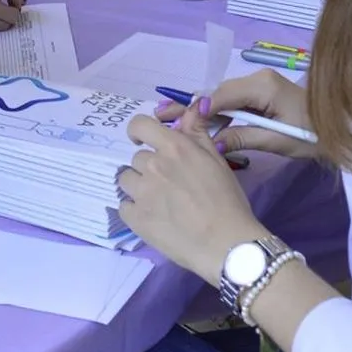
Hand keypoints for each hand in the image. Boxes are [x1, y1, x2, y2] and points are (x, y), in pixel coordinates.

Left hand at [118, 113, 264, 279]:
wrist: (226, 243)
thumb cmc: (228, 201)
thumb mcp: (216, 161)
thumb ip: (198, 133)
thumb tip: (190, 108)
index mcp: (174, 147)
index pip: (139, 125)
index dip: (138, 132)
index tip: (142, 141)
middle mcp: (153, 165)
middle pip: (137, 158)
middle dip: (149, 168)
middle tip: (169, 185)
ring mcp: (141, 192)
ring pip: (126, 180)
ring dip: (138, 187)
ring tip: (160, 202)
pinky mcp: (134, 218)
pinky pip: (124, 206)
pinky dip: (134, 211)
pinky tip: (154, 218)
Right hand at [155, 69, 319, 160]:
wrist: (342, 127)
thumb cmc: (313, 135)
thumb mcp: (278, 140)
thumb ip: (243, 137)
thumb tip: (212, 145)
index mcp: (261, 85)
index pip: (221, 95)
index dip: (198, 110)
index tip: (176, 123)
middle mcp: (256, 79)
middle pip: (216, 93)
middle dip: (189, 106)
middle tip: (160, 115)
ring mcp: (258, 85)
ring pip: (221, 98)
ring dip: (198, 111)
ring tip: (169, 119)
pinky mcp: (260, 94)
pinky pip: (231, 103)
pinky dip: (214, 113)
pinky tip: (195, 123)